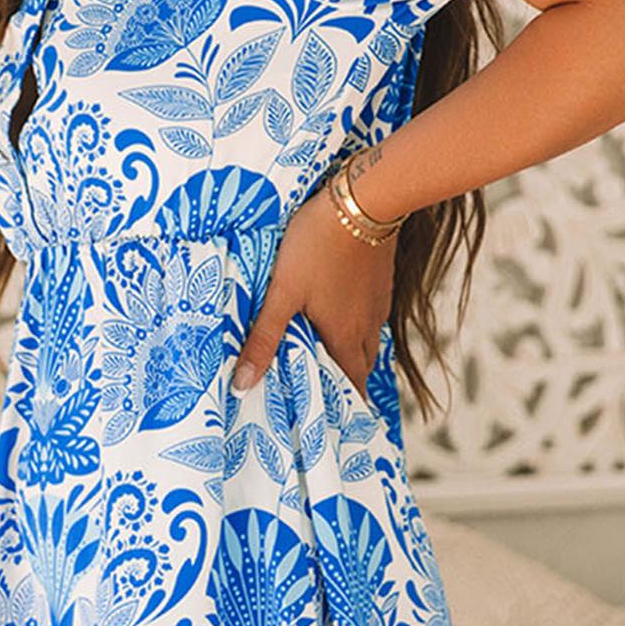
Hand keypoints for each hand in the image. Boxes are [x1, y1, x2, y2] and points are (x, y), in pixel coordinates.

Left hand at [231, 180, 396, 401]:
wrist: (363, 200)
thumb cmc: (317, 247)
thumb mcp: (283, 293)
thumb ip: (263, 337)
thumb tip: (244, 384)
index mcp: (344, 335)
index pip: (351, 385)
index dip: (346, 406)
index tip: (340, 424)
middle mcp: (367, 324)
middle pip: (361, 365)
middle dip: (348, 383)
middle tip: (329, 394)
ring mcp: (377, 300)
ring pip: (368, 339)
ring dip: (354, 354)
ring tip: (333, 359)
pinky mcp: (381, 279)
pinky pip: (372, 315)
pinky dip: (359, 326)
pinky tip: (344, 315)